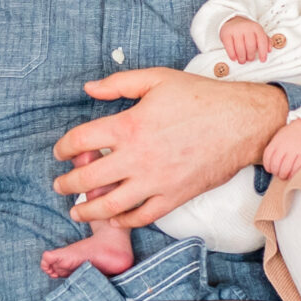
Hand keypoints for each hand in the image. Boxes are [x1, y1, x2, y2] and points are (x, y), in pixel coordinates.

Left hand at [52, 68, 288, 228]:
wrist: (240, 122)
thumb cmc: (200, 97)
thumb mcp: (156, 79)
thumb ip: (119, 84)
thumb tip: (89, 88)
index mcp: (129, 125)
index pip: (80, 141)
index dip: (63, 148)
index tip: (59, 152)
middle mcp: (137, 157)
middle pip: (87, 179)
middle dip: (67, 184)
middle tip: (60, 185)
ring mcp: (155, 181)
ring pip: (110, 205)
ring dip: (87, 210)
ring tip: (76, 211)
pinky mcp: (174, 196)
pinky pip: (142, 216)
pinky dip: (124, 220)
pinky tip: (115, 218)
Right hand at [219, 15, 271, 64]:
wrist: (232, 19)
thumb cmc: (246, 28)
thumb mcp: (257, 31)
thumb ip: (265, 40)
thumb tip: (269, 49)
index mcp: (256, 28)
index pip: (262, 41)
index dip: (263, 52)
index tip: (262, 59)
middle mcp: (246, 28)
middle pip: (250, 46)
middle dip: (250, 56)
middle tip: (249, 59)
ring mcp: (236, 30)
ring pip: (240, 49)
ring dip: (242, 58)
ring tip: (242, 60)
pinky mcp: (226, 34)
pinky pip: (229, 48)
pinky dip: (232, 55)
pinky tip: (234, 57)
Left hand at [261, 118, 300, 179]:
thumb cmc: (293, 134)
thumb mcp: (280, 136)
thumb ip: (274, 147)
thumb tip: (269, 163)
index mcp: (276, 142)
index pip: (267, 157)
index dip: (267, 166)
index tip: (270, 169)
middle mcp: (284, 146)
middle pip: (275, 165)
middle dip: (276, 172)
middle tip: (278, 174)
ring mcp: (295, 151)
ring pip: (285, 169)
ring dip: (283, 175)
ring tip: (285, 176)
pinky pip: (296, 169)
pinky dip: (292, 174)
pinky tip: (292, 175)